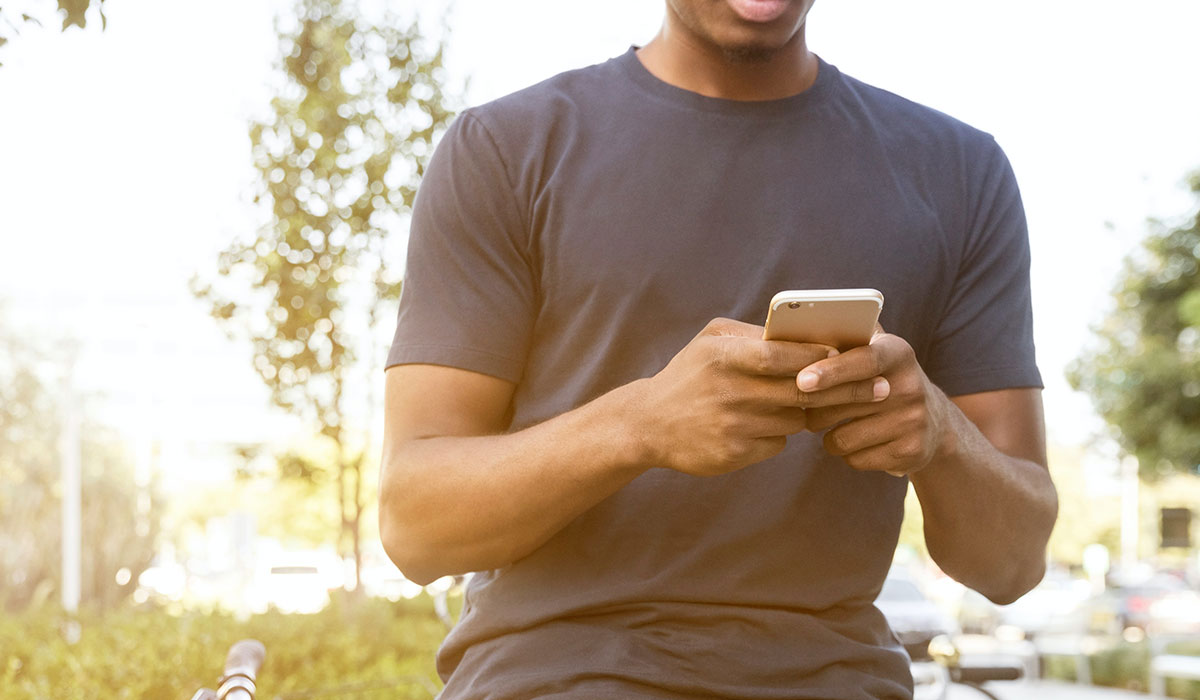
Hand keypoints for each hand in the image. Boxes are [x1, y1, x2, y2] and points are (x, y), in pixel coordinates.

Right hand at [635, 318, 835, 476]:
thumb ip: (754, 335)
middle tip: (877, 388)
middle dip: (843, 389)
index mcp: (722, 356)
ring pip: (794, 419)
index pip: (779, 355)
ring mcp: (731, 426)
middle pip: (800, 391)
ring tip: (792, 403)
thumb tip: (807, 336)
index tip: (845, 355)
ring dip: (801, 412)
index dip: (815, 355)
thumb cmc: (689, 375)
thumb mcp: (710, 341)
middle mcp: (727, 391)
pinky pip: (778, 443)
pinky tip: (759, 426)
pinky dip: (777, 433)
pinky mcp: (733, 454)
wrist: (648, 423)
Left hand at [794, 328, 950, 476]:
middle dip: (813, 406)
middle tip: (802, 403)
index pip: (863, 360)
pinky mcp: (911, 452)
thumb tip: (795, 326)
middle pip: (842, 403)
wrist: (934, 422)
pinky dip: (846, 453)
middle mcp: (911, 386)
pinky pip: (854, 459)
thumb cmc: (883, 379)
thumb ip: (845, 337)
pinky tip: (858, 441)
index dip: (830, 370)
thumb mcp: (875, 351)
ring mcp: (913, 422)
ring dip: (827, 434)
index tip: (801, 381)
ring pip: (842, 437)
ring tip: (835, 423)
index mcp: (898, 353)